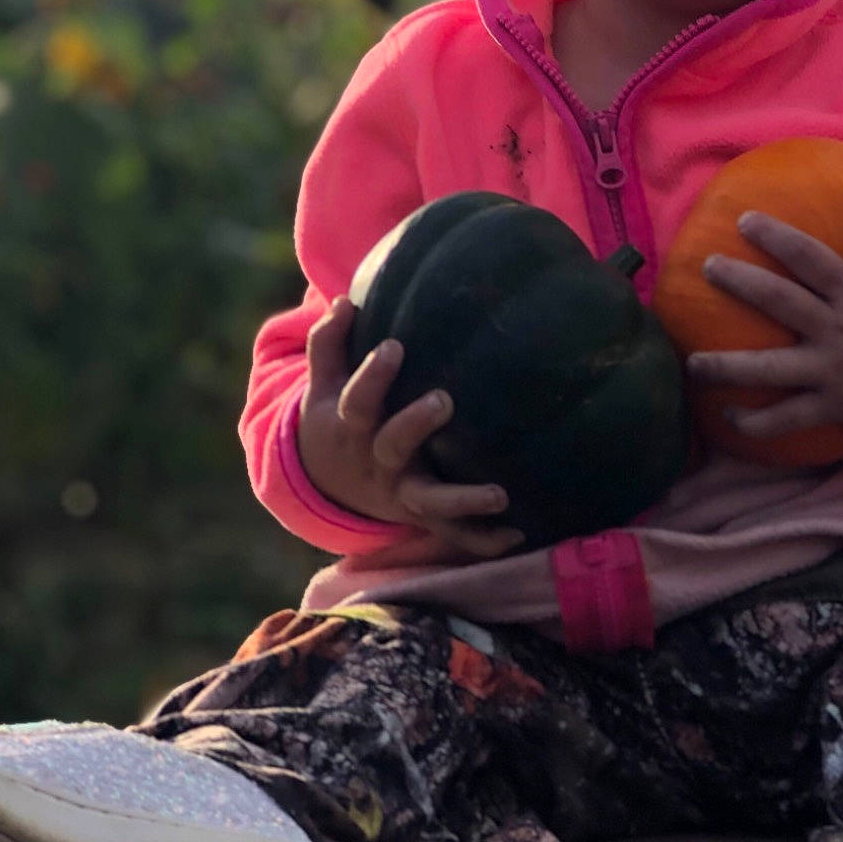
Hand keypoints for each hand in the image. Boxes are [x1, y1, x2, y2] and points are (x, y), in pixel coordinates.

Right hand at [296, 297, 524, 561]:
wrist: (328, 482)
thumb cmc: (337, 415)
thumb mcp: (325, 383)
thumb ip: (330, 343)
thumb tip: (346, 301)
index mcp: (352, 427)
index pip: (357, 400)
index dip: (372, 376)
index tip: (394, 346)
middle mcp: (377, 462)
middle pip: (393, 446)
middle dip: (415, 425)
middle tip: (443, 400)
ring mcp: (401, 492)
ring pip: (430, 502)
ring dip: (463, 500)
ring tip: (499, 494)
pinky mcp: (423, 517)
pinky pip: (453, 533)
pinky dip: (482, 540)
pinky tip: (517, 535)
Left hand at [686, 178, 842, 442]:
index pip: (809, 258)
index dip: (776, 238)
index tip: (743, 221)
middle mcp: (838, 328)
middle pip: (781, 302)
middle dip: (742, 283)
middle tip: (707, 266)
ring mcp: (832, 370)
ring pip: (772, 369)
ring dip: (730, 367)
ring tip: (693, 362)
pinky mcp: (833, 404)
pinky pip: (789, 417)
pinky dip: (758, 422)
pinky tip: (728, 418)